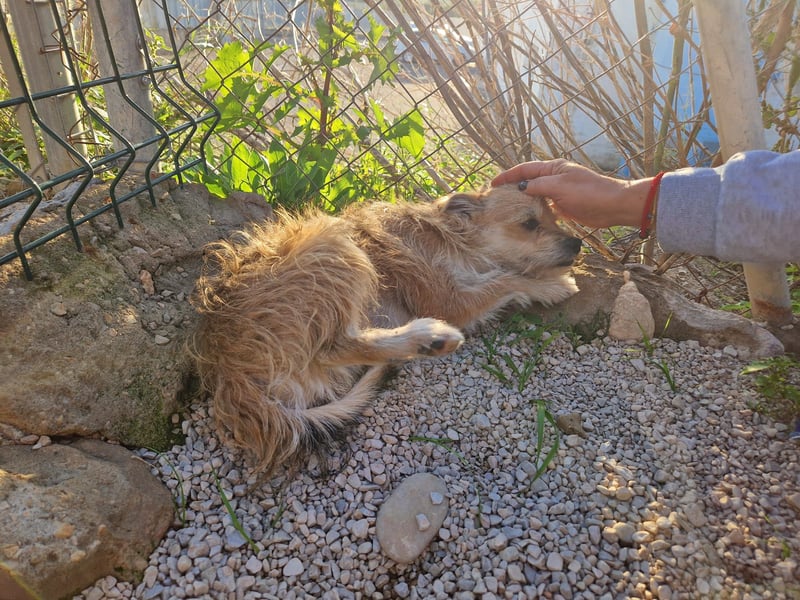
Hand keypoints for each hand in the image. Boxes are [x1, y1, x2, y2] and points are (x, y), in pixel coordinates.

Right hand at [492, 159, 651, 228]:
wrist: (613, 206)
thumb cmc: (589, 193)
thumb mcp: (560, 187)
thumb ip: (538, 186)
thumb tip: (521, 188)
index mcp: (553, 168)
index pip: (525, 169)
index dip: (508, 176)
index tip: (493, 184)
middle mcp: (555, 178)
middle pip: (528, 180)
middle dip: (512, 187)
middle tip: (496, 197)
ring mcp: (559, 192)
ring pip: (535, 194)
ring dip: (522, 199)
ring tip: (507, 207)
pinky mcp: (563, 205)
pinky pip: (544, 206)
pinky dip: (534, 209)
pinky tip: (526, 216)